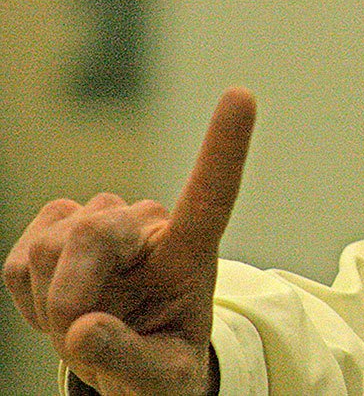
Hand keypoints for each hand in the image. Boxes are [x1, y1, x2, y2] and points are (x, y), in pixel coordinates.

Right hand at [4, 88, 255, 395]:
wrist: (131, 364)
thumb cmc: (161, 367)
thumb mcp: (161, 380)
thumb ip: (128, 359)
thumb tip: (84, 328)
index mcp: (191, 254)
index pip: (211, 195)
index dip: (224, 147)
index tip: (242, 95)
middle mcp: (149, 226)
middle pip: (94, 228)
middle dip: (70, 293)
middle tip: (80, 337)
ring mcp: (102, 223)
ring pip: (49, 246)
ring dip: (51, 301)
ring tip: (84, 325)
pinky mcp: (56, 231)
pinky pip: (18, 262)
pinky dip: (28, 298)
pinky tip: (61, 307)